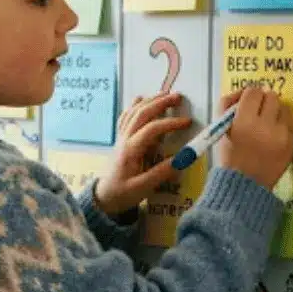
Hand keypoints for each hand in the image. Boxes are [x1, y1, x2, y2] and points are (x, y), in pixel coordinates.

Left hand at [94, 93, 191, 216]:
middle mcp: (124, 139)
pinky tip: (141, 98)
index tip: (188, 123)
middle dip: (160, 103)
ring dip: (149, 101)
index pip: (151, 130)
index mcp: (130, 150)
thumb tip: (183, 159)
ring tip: (166, 94)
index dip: (170, 123)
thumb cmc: (123, 194)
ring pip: (133, 112)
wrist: (104, 197)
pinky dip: (134, 106)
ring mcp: (120, 137)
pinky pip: (125, 117)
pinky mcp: (120, 139)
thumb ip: (162, 173)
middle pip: (141, 114)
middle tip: (178, 97)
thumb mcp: (143, 188)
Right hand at [216, 86, 292, 186]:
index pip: (253, 92)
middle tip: (258, 112)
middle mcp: (266, 126)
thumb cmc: (229, 157)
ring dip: (275, 113)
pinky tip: (274, 137)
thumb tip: (242, 93)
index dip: (248, 96)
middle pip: (271, 96)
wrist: (246, 184)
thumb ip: (228, 107)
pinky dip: (282, 127)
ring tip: (267, 125)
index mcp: (244, 122)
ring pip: (284, 108)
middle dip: (263, 102)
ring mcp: (283, 135)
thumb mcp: (221, 129)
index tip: (246, 104)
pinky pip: (290, 124)